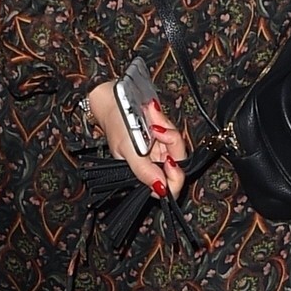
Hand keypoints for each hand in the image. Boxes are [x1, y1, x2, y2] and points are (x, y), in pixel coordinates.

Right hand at [86, 81, 188, 198]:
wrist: (112, 102)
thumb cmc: (115, 126)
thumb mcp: (128, 150)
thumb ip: (144, 171)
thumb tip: (160, 188)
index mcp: (146, 174)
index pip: (169, 187)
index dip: (175, 177)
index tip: (170, 161)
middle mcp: (155, 164)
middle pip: (178, 162)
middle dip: (171, 142)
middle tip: (157, 130)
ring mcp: (160, 149)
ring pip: (177, 144)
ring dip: (166, 127)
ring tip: (151, 115)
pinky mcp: (163, 135)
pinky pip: (172, 130)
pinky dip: (164, 120)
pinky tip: (152, 112)